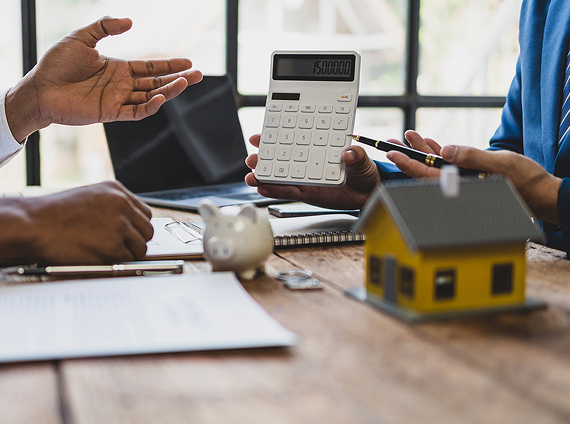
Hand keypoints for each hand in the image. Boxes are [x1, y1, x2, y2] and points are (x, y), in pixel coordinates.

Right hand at [0, 181, 153, 264]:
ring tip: (109, 254)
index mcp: (117, 191)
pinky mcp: (114, 246)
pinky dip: (117, 263)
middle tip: (123, 248)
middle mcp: (122, 205)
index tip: (132, 235)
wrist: (34, 223)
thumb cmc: (54, 213)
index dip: (138, 227)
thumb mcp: (90, 197)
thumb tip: (129, 223)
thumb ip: (112, 207)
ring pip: (141, 247)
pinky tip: (101, 258)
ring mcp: (120, 226)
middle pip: (147, 231)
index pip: (145, 213)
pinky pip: (127, 260)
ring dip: (128, 254)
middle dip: (137, 241)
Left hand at [6, 16, 202, 141]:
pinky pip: (136, 111)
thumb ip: (104, 27)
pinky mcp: (111, 113)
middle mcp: (122, 85)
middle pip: (157, 82)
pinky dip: (149, 106)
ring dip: (168, 91)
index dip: (169, 65)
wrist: (40, 88)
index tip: (188, 63)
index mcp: (118, 68)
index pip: (150, 67)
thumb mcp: (81, 37)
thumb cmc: (57, 63)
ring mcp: (118, 100)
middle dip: (178, 79)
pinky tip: (159, 97)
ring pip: (151, 96)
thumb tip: (131, 21)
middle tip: (198, 75)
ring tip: (185, 83)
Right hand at [244, 134, 380, 208]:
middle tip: (252, 158)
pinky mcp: (306, 193)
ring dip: (263, 176)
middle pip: (279, 158)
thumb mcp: (362, 159)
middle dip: (262, 158)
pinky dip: (274, 191)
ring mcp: (304, 178)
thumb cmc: (363, 171)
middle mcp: (306, 162)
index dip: (273, 138)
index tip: (258, 137)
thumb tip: (348, 153)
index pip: (291, 140)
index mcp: (315, 148)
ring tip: (252, 177)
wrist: (367, 192)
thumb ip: (356, 155)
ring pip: (279, 177)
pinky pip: (288, 192)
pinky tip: (263, 189)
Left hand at [386, 131, 561, 223]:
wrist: (542, 192)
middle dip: (407, 155)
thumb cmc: (526, 182)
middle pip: (426, 169)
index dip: (408, 164)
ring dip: (421, 150)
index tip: (392, 154)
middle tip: (388, 142)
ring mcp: (463, 179)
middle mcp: (458, 184)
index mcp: (462, 185)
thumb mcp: (501, 164)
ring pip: (436, 164)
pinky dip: (438, 152)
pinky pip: (449, 163)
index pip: (427, 175)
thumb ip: (473, 157)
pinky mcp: (471, 174)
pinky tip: (428, 142)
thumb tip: (447, 150)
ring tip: (406, 135)